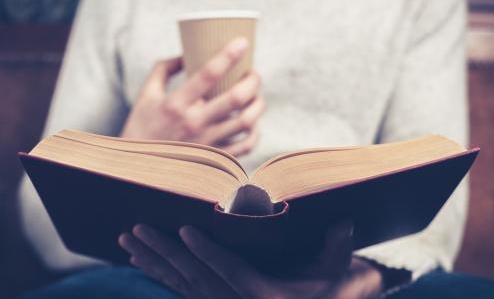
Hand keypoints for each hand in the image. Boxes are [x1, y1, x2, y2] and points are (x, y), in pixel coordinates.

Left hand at [118, 222, 381, 298]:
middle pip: (196, 276)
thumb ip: (336, 247)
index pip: (232, 271)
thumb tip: (345, 221)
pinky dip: (159, 274)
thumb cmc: (324, 289)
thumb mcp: (334, 270)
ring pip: (181, 284)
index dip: (209, 252)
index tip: (185, 229)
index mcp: (266, 297)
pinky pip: (181, 290)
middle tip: (137, 228)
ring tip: (128, 240)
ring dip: (153, 261)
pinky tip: (139, 260)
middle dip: (165, 252)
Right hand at [121, 37, 264, 156]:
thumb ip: (163, 68)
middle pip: (236, 97)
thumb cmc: (143, 127)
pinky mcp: (215, 158)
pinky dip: (255, 132)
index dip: (228, 55)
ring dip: (258, 104)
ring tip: (257, 96)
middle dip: (253, 80)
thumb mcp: (146, 94)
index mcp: (175, 103)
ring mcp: (207, 143)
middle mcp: (194, 123)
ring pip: (246, 121)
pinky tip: (252, 123)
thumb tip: (186, 53)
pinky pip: (246, 146)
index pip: (207, 74)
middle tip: (254, 73)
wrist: (139, 167)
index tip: (242, 42)